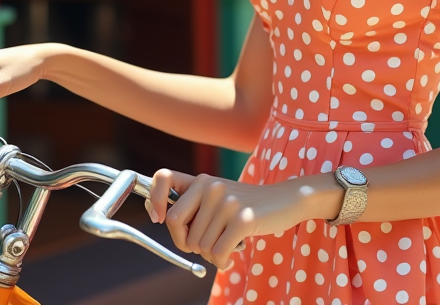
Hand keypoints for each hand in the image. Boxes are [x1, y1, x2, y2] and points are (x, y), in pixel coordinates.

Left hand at [146, 170, 322, 270]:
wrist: (286, 200)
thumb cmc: (248, 205)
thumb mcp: (219, 197)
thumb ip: (194, 205)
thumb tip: (165, 221)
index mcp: (201, 179)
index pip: (163, 177)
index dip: (153, 199)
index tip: (158, 218)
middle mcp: (210, 186)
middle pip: (176, 225)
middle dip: (186, 242)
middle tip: (204, 244)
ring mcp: (226, 202)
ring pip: (199, 245)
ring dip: (211, 254)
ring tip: (227, 244)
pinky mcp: (242, 219)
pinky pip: (217, 253)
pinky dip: (222, 261)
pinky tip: (231, 256)